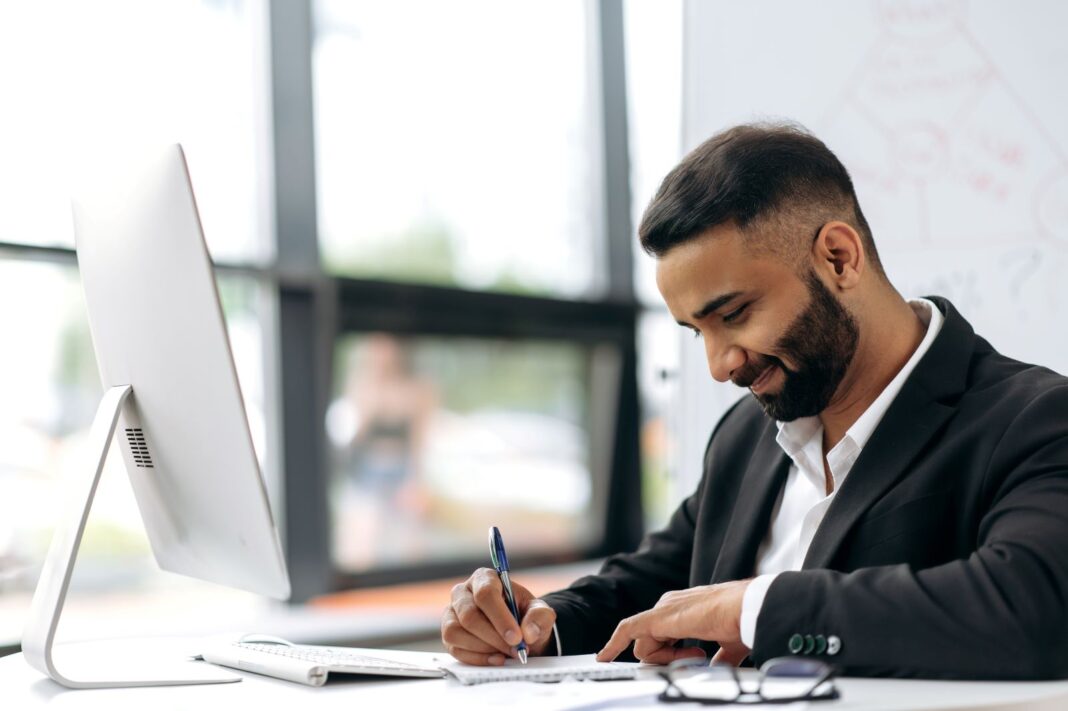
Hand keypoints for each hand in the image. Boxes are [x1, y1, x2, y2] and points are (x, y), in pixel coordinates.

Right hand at [441, 567, 556, 665]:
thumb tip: (528, 632)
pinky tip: (496, 659)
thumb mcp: (540, 613)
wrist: (517, 632)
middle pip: (469, 615)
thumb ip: (539, 617)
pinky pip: (454, 649)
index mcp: (484, 578)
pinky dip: (477, 659)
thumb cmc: (525, 617)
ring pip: (456, 633)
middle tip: (515, 650)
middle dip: (494, 637)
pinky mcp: (448, 634)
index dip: (500, 617)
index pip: (485, 593)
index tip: (517, 637)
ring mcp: (451, 614)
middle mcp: (463, 593)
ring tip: (506, 653)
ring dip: (483, 649)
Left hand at [596, 579, 750, 663]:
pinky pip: (627, 630)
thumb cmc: (741, 621)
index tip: (688, 661)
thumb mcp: (727, 643)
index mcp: (683, 609)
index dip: (670, 654)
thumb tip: (717, 669)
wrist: (746, 608)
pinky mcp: (658, 617)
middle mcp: (668, 606)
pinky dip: (614, 644)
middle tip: (700, 656)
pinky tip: (604, 657)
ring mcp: (662, 609)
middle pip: (652, 642)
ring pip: (645, 645)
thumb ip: (718, 657)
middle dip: (671, 658)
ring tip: (697, 652)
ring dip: (668, 658)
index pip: (662, 636)